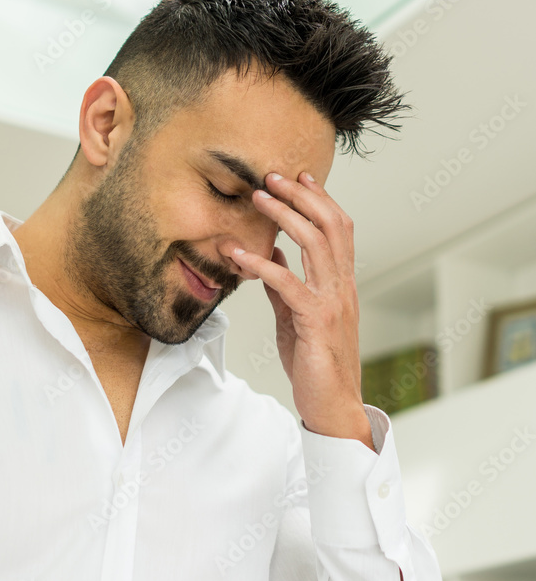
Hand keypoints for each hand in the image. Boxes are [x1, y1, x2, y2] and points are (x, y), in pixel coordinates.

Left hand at [231, 170, 373, 449]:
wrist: (333, 406)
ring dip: (285, 216)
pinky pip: (288, 284)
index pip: (338, 228)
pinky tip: (239, 254)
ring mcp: (332, 303)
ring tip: (258, 198)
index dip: (320, 198)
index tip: (298, 176)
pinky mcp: (316, 322)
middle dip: (301, 195)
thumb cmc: (315, 363)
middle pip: (330, 225)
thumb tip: (272, 256)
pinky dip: (261, 264)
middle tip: (272, 175)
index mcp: (340, 283)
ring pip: (315, 244)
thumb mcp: (295, 317)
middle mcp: (341, 287)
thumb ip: (285, 286)